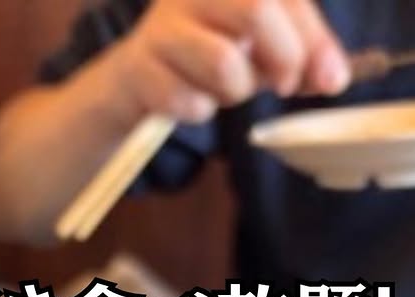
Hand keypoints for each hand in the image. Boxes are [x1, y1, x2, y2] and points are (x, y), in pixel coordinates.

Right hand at [114, 0, 350, 123]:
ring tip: (229, 90)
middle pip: (257, 10)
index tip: (332, 79)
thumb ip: (301, 54)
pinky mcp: (140, 68)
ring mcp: (162, 26)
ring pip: (224, 62)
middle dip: (284, 57)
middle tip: (284, 86)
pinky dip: (201, 111)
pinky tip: (194, 100)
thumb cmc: (209, 53)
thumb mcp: (262, 46)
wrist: (137, 77)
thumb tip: (334, 77)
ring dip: (237, 91)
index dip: (314, 37)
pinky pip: (188, 101)